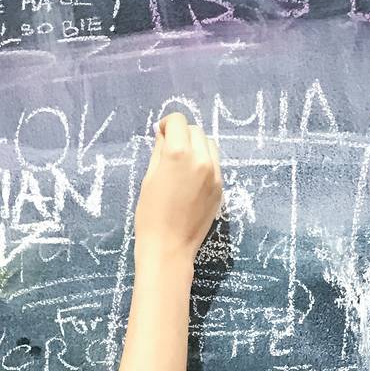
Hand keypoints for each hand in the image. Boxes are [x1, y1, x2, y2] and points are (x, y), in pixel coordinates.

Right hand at [133, 112, 222, 271]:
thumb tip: (164, 135)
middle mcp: (201, 159)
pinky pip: (214, 164)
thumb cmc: (151, 215)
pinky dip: (204, 162)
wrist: (169, 249)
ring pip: (209, 144)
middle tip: (170, 150)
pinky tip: (191, 179)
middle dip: (182, 134)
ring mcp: (214, 174)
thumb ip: (159, 151)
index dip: (167, 124)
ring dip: (196, 146)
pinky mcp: (220, 188)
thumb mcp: (149, 178)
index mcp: (179, 153)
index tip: (161, 135)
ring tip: (183, 162)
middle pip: (195, 130)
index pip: (178, 121)